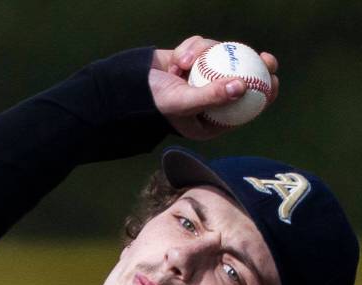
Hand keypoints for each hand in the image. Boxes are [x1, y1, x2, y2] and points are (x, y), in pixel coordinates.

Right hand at [149, 36, 278, 139]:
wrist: (126, 89)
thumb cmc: (153, 103)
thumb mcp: (184, 102)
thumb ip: (212, 96)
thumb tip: (242, 87)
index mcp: (210, 121)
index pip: (244, 108)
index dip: (263, 94)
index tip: (273, 80)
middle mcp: (208, 100)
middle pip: (241, 80)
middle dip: (255, 67)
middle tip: (266, 59)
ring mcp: (201, 79)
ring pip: (220, 58)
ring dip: (204, 53)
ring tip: (184, 61)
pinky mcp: (192, 61)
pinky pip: (203, 47)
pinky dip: (191, 49)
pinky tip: (177, 59)